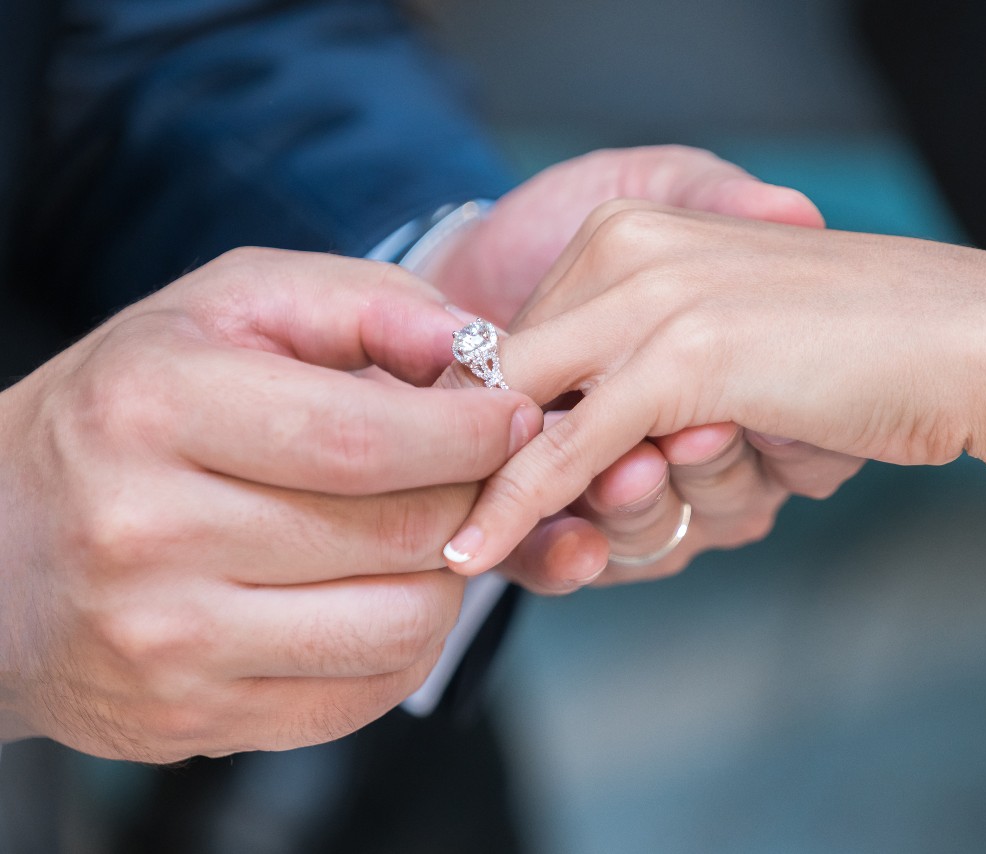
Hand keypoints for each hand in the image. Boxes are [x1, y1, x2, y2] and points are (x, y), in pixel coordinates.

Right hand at [0, 248, 540, 761]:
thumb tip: (475, 349)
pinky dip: (407, 639)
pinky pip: (366, 694)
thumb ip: (361, 303)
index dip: (468, 433)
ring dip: (450, 573)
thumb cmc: (134, 408)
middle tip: (482, 471)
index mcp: (155, 408)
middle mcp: (150, 533)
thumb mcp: (226, 310)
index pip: (362, 439)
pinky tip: (382, 589)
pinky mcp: (192, 719)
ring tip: (425, 529)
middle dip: (475, 496)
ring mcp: (168, 642)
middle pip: (395, 532)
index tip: (512, 417)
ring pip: (401, 624)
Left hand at [438, 201, 985, 572]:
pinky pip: (569, 449)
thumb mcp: (733, 335)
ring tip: (699, 482)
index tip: (487, 490)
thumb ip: (648, 356)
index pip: (523, 343)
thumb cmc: (861, 342)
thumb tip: (580, 424)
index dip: (504, 426)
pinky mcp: (684, 361)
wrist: (972, 337)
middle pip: (514, 386)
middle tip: (518, 524)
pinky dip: (516, 506)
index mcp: (634, 227)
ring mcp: (653, 301)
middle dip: (513, 467)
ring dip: (602, 497)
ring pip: (542, 429)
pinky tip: (469, 554)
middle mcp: (628, 250)